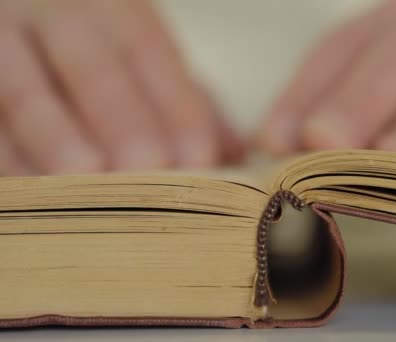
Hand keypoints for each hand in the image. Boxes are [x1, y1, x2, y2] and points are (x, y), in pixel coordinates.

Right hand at [0, 0, 241, 174]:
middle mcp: (55, 18)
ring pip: (24, 92)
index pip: (150, 54)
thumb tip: (237, 155)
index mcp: (112, 9)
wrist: (24, 15)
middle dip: (122, 120)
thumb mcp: (144, 61)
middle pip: (93, 67)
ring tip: (84, 176)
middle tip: (147, 170)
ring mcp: (4, 45)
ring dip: (55, 138)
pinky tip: (35, 192)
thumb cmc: (101, 55)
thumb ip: (188, 105)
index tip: (201, 158)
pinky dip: (11, 158)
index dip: (177, 107)